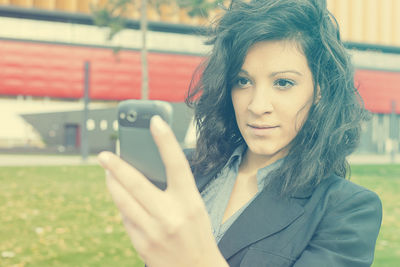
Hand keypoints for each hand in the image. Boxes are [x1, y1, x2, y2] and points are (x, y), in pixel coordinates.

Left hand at [98, 116, 227, 266]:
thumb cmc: (197, 233)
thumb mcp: (194, 207)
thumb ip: (174, 189)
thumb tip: (144, 171)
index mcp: (190, 201)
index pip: (177, 164)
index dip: (166, 140)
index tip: (155, 120)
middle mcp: (171, 215)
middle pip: (137, 182)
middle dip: (116, 166)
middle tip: (104, 154)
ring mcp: (153, 231)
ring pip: (122, 200)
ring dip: (112, 184)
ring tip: (108, 172)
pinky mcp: (141, 245)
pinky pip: (124, 218)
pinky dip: (121, 206)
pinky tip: (122, 200)